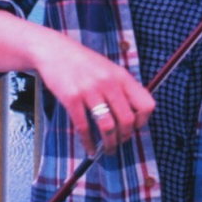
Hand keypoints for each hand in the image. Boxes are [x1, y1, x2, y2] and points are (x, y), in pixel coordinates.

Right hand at [36, 34, 154, 155]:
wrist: (55, 51)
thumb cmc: (84, 63)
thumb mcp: (110, 70)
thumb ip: (122, 88)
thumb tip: (133, 117)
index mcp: (122, 76)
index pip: (145, 104)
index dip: (143, 121)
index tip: (135, 128)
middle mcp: (109, 83)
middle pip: (127, 120)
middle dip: (125, 137)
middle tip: (120, 142)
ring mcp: (90, 91)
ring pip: (108, 127)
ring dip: (110, 144)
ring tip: (108, 150)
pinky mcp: (72, 98)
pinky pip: (83, 127)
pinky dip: (88, 143)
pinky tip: (90, 148)